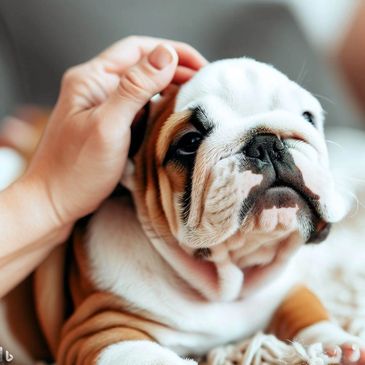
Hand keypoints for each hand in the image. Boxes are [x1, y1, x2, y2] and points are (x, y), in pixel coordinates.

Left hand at [24, 36, 206, 227]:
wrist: (54, 202)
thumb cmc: (76, 169)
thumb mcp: (108, 126)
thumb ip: (135, 88)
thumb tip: (166, 56)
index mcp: (91, 79)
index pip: (137, 49)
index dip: (171, 52)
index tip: (200, 65)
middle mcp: (95, 87)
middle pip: (141, 65)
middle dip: (174, 69)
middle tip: (203, 81)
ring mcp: (102, 106)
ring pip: (141, 86)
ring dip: (168, 86)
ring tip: (193, 94)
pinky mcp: (108, 124)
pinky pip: (138, 106)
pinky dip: (158, 106)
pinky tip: (172, 113)